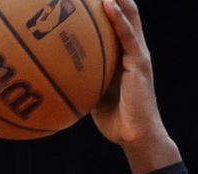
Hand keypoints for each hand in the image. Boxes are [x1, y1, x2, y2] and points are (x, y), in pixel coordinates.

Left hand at [92, 0, 178, 173]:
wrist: (135, 136)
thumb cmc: (115, 121)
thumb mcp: (93, 95)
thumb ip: (83, 78)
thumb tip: (56, 72)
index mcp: (123, 55)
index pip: (115, 21)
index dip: (104, 3)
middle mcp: (133, 49)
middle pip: (124, 11)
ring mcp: (138, 55)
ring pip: (129, 16)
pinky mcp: (140, 63)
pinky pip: (128, 36)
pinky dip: (118, 19)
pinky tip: (107, 3)